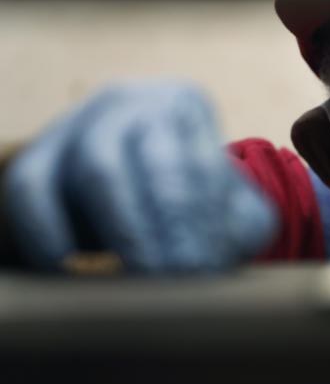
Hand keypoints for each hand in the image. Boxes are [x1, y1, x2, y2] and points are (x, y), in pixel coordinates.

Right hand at [2, 80, 277, 271]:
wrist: (119, 179)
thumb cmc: (185, 195)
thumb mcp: (225, 201)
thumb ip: (242, 222)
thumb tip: (233, 245)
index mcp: (186, 107)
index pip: (203, 164)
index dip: (205, 221)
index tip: (207, 268)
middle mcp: (132, 104)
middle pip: (155, 163)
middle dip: (170, 227)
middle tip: (178, 278)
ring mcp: (78, 125)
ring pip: (98, 171)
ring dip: (123, 231)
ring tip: (142, 279)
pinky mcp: (35, 156)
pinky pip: (32, 190)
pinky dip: (49, 232)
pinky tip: (72, 267)